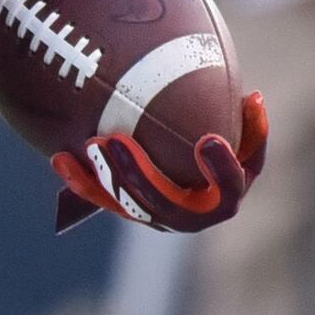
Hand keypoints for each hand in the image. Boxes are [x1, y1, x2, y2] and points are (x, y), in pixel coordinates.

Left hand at [53, 88, 268, 232]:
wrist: (191, 165)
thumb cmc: (223, 144)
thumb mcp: (241, 135)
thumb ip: (248, 122)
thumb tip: (252, 97)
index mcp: (226, 196)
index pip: (230, 187)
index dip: (221, 168)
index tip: (208, 139)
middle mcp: (192, 216)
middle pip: (166, 203)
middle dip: (141, 174)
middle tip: (118, 142)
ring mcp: (157, 217)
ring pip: (129, 203)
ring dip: (107, 176)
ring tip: (92, 144)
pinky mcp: (129, 210)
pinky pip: (102, 198)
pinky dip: (81, 180)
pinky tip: (61, 157)